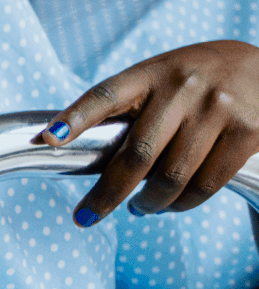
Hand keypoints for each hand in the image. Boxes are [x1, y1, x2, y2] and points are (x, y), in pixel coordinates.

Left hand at [42, 41, 258, 225]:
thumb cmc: (196, 80)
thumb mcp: (160, 77)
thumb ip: (130, 106)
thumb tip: (79, 150)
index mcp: (150, 72)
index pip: (105, 94)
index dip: (75, 117)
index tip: (49, 139)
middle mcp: (182, 88)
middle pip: (138, 153)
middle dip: (108, 193)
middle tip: (87, 216)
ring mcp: (217, 109)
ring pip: (172, 176)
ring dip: (150, 203)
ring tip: (140, 209)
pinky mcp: (248, 131)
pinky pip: (206, 182)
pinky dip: (184, 203)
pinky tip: (172, 205)